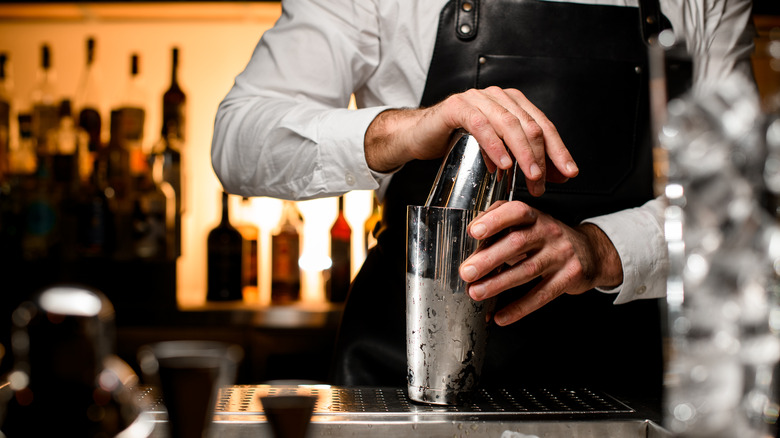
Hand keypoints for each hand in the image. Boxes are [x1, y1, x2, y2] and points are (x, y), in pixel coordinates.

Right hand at [364, 87, 578, 195]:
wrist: (419, 136)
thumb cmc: (455, 143)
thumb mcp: (495, 152)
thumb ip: (520, 158)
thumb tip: (551, 176)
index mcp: (512, 103)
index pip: (543, 125)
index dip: (559, 150)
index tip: (569, 173)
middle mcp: (498, 97)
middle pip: (530, 125)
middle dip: (541, 158)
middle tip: (543, 183)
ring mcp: (477, 99)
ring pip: (510, 124)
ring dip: (523, 154)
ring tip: (530, 176)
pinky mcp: (457, 107)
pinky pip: (481, 125)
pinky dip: (495, 146)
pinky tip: (502, 164)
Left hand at [458, 201, 622, 325]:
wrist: (590, 252)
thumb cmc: (548, 238)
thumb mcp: (529, 224)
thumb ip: (500, 225)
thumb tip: (470, 234)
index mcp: (534, 217)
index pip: (516, 211)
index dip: (495, 220)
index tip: (474, 231)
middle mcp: (549, 232)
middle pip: (517, 243)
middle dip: (489, 259)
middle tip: (467, 272)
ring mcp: (561, 255)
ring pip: (527, 270)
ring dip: (499, 284)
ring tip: (477, 293)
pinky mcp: (569, 277)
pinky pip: (542, 294)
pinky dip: (520, 307)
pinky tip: (501, 315)